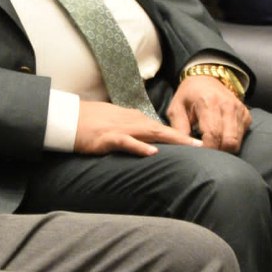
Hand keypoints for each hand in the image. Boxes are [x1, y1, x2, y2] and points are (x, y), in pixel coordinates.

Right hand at [71, 100, 191, 156]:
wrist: (68, 118)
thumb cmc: (90, 122)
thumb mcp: (115, 124)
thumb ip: (132, 130)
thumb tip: (146, 141)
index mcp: (133, 119)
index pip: (160, 128)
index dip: (179, 135)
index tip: (197, 143)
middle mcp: (131, 121)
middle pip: (162, 130)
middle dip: (183, 138)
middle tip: (203, 146)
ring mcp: (120, 129)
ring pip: (151, 133)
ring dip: (171, 140)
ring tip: (189, 147)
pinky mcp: (108, 137)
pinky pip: (127, 142)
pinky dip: (140, 147)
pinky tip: (152, 152)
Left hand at [165, 75, 250, 152]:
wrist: (205, 79)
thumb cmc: (188, 96)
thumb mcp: (176, 108)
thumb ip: (179, 129)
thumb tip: (186, 149)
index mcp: (208, 102)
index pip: (213, 134)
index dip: (207, 150)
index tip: (198, 156)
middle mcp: (227, 105)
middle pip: (229, 141)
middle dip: (218, 153)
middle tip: (206, 155)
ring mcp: (239, 109)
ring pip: (237, 141)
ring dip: (225, 149)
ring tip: (212, 147)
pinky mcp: (246, 114)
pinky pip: (242, 136)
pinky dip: (232, 142)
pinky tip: (221, 138)